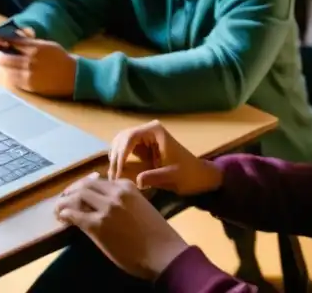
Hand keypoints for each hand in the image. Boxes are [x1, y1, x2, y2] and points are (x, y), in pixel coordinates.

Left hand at [0, 32, 76, 96]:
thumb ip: (30, 42)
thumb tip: (15, 38)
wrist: (73, 76)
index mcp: (35, 48)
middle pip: (4, 57)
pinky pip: (13, 80)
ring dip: (0, 65)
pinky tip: (8, 72)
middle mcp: (29, 60)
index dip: (0, 40)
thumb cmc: (60, 58)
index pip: (12, 42)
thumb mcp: (47, 45)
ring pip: (6, 69)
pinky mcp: (29, 85)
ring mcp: (28, 74)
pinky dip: (8, 74)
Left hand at [55, 174, 188, 279]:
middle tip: (64, 198)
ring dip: (64, 201)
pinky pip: (74, 214)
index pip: (99, 181)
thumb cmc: (157, 234)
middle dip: (72, 190)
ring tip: (59, 209)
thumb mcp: (141, 207)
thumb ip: (126, 201)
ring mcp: (106, 208)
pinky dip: (65, 213)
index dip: (86, 186)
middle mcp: (115, 192)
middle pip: (85, 185)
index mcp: (127, 186)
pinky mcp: (97, 225)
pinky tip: (62, 217)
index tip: (80, 193)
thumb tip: (108, 204)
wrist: (164, 252)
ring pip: (77, 196)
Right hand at [108, 120, 222, 195]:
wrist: (199, 176)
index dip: (121, 154)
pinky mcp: (143, 146)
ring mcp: (145, 137)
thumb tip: (137, 181)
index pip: (130, 137)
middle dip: (116, 156)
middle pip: (122, 138)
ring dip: (115, 157)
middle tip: (112, 177)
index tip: (117, 173)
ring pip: (120, 142)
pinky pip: (125, 149)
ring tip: (113, 176)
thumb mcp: (172, 177)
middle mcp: (148, 129)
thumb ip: (155, 177)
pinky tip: (117, 172)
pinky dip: (119, 159)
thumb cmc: (189, 174)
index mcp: (155, 130)